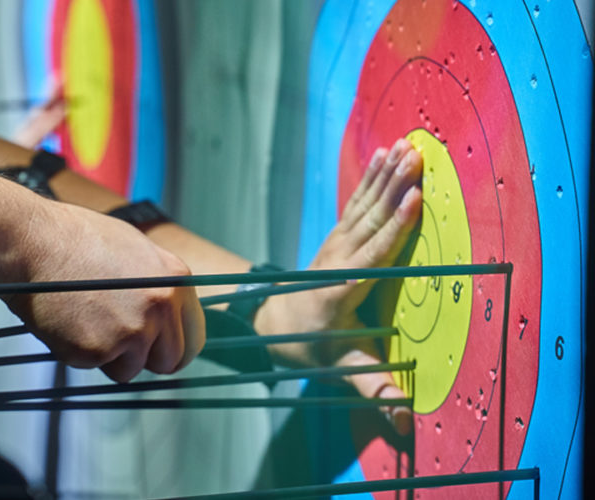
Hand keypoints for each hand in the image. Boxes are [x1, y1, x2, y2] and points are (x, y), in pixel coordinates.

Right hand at [5, 201, 205, 382]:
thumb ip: (161, 285)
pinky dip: (81, 352)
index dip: (175, 347)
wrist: (33, 241)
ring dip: (110, 355)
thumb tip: (172, 314)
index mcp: (176, 281)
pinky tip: (69, 321)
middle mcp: (161, 307)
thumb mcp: (137, 251)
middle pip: (169, 361)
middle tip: (118, 340)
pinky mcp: (99, 349)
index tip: (161, 351)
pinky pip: (96, 367)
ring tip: (86, 317)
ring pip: (131, 369)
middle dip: (145, 357)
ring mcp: (132, 331)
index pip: (195, 336)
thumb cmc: (78, 240)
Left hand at [255, 138, 421, 434]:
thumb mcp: (343, 371)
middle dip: (393, 186)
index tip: (414, 198)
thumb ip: (374, 390)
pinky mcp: (338, 237)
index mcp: (342, 289)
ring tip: (406, 147)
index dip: (394, 227)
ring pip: (363, 205)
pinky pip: (357, 203)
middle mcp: (338, 260)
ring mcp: (336, 245)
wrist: (276, 323)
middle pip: (370, 219)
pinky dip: (372, 179)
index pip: (374, 254)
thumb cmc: (314, 348)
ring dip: (385, 175)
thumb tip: (406, 421)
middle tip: (416, 156)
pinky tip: (385, 156)